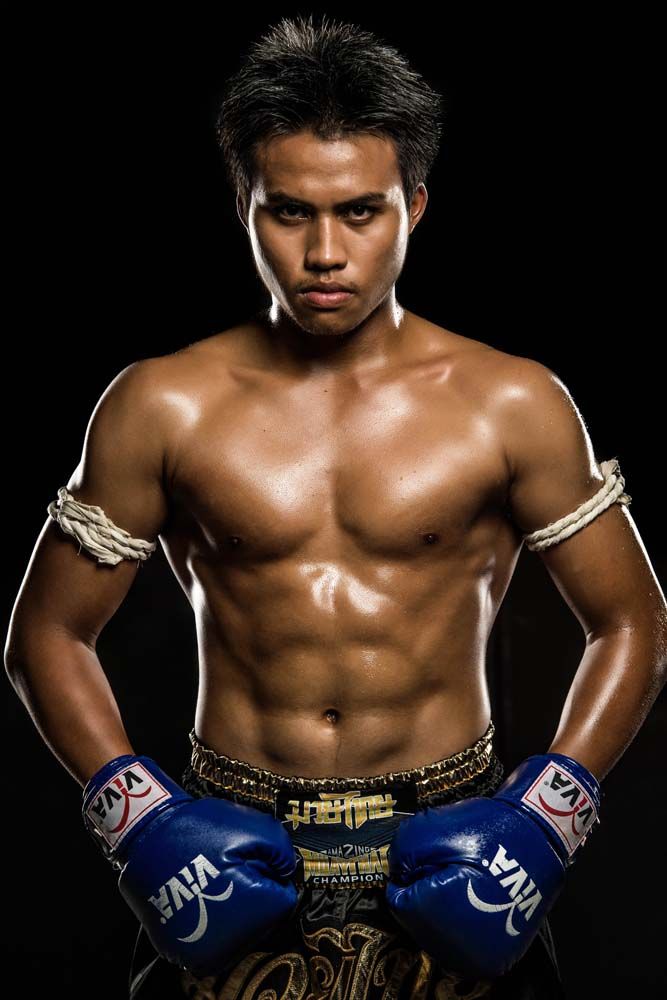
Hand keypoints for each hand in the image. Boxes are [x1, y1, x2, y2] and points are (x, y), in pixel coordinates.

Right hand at [83, 755, 298, 975]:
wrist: (147, 835)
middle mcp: (228, 944)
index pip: (283, 900)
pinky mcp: (180, 953)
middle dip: (253, 893)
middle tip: (228, 868)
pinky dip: (211, 920)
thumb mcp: (255, 826)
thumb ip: (283, 851)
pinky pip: (211, 940)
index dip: (269, 873)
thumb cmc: (200, 829)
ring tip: (212, 879)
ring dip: (233, 909)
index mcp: (253, 913)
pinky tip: (199, 893)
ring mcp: (201, 952)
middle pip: (261, 920)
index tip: (249, 860)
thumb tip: (287, 873)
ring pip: (238, 933)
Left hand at [385, 753, 599, 978]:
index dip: (409, 874)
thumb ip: (400, 855)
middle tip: (446, 868)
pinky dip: (459, 925)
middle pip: (417, 922)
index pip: (399, 902)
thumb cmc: (485, 829)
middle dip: (424, 894)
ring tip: (461, 882)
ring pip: (439, 936)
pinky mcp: (498, 957)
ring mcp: (483, 957)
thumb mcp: (428, 829)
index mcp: (440, 916)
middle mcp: (462, 949)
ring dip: (440, 913)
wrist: (536, 834)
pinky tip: (471, 898)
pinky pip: (462, 945)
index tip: (427, 859)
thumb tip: (396, 877)